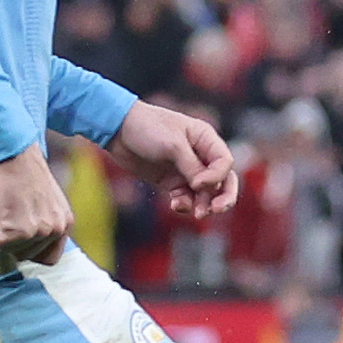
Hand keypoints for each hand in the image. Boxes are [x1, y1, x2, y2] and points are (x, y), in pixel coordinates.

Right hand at [0, 146, 75, 262]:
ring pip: (8, 249)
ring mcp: (38, 231)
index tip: (19, 235)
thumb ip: (45, 224)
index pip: (49, 259)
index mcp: (66, 224)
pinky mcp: (18, 230)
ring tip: (4, 205)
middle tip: (9, 211)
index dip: (29, 249)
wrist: (13, 155)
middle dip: (11, 238)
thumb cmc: (24, 173)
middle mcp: (56, 229)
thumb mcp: (48, 203)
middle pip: (26, 256)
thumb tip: (31, 247)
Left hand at [110, 100, 239, 218]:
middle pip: (223, 180)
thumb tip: (206, 188)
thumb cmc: (148, 128)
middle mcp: (200, 155)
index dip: (216, 177)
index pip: (225, 162)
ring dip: (203, 204)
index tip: (196, 183)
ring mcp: (186, 169)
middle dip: (223, 197)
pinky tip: (175, 205)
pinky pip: (186, 197)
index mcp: (206, 139)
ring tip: (195, 213)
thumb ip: (193, 167)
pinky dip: (185, 204)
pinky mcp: (172, 181)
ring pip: (206, 193)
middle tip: (216, 210)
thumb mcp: (173, 146)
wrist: (118, 130)